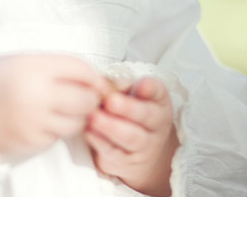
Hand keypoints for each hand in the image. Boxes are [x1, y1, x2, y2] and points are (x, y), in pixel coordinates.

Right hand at [0, 54, 108, 157]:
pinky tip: (40, 120)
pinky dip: (56, 129)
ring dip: (75, 116)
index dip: (93, 76)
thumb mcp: (20, 61)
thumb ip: (54, 67)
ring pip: (77, 122)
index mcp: (34, 67)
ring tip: (58, 108)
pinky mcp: (30, 142)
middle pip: (86, 99)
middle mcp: (37, 94)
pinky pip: (58, 136)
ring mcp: (35, 122)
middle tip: (81, 96)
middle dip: (89, 98)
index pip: (81, 69)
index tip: (94, 80)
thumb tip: (92, 81)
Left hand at [84, 77, 178, 195]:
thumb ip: (118, 87)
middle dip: (128, 108)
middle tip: (110, 100)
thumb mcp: (129, 96)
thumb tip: (102, 84)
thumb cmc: (129, 115)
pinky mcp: (126, 162)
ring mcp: (144, 146)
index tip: (141, 85)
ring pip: (131, 137)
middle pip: (146, 115)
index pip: (158, 92)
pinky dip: (100, 142)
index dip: (150, 88)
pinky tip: (89, 132)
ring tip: (94, 117)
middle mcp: (156, 124)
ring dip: (112, 127)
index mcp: (158, 103)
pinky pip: (114, 153)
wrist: (137, 153)